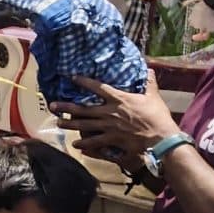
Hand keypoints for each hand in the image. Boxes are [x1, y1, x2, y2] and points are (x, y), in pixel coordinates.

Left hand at [55, 75, 177, 163]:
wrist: (160, 137)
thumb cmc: (157, 116)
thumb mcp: (153, 96)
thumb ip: (149, 82)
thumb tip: (150, 68)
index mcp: (119, 98)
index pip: (98, 87)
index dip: (84, 82)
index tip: (72, 77)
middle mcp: (110, 111)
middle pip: (83, 108)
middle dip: (66, 107)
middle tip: (53, 105)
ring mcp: (109, 126)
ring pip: (84, 125)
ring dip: (70, 124)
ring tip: (58, 122)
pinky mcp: (111, 139)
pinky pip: (94, 141)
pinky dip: (84, 143)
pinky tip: (75, 144)